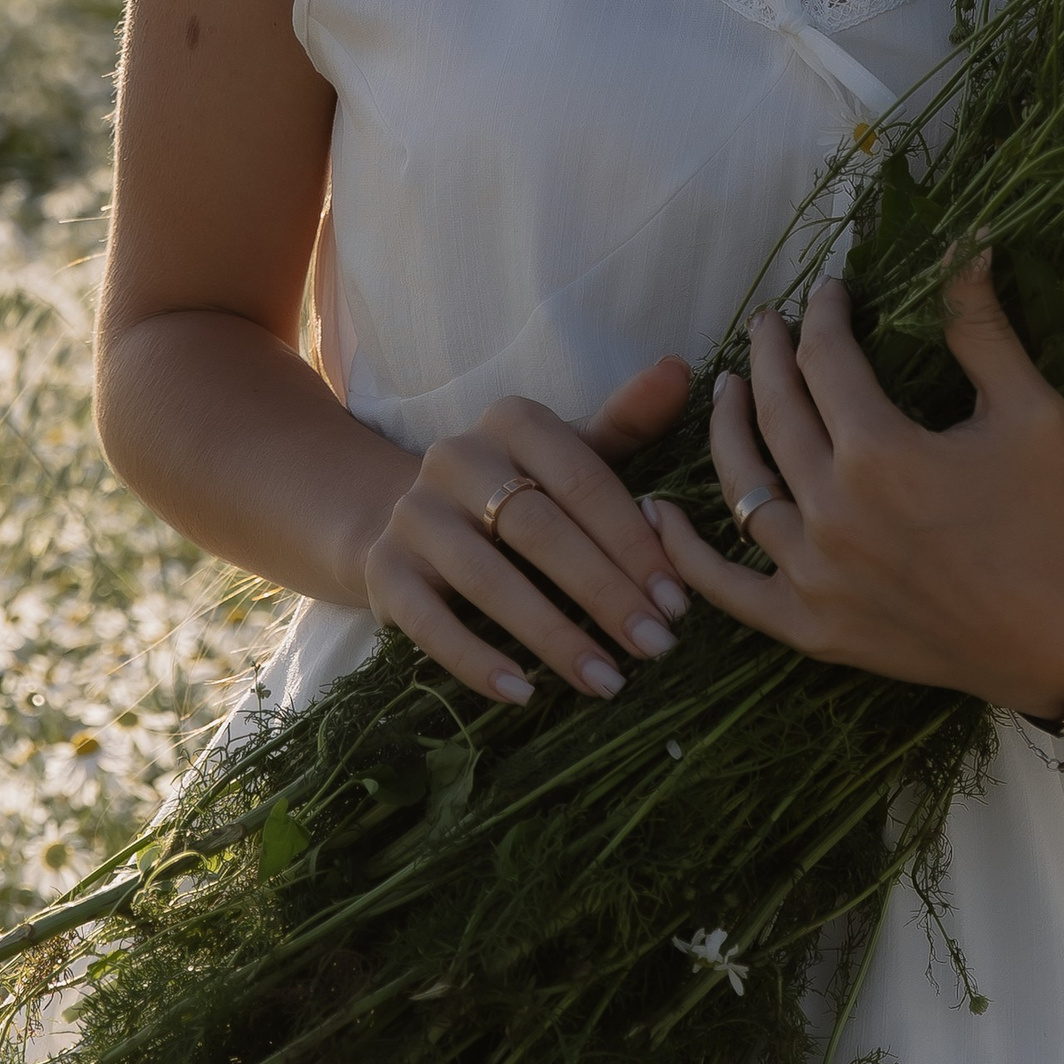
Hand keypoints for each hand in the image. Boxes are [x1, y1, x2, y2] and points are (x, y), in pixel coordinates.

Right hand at [365, 356, 694, 703]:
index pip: (585, 481)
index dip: (635, 544)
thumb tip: (681, 370)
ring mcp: (414, 514)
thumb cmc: (521, 488)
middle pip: (541, 531)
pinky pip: (429, 622)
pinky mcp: (382, 570)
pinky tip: (524, 693)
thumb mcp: (572, 452)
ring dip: (552, 637)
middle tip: (656, 647)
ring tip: (606, 681)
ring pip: (487, 579)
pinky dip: (476, 660)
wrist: (410, 519)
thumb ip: (627, 420)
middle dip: (605, 594)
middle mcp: (456, 457)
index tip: (678, 602)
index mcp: (513, 421)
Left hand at [647, 260, 1063, 714]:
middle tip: (767, 321)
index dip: (823, 315)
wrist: (1062, 638)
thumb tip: (970, 239)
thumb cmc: (1052, 516)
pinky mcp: (811, 628)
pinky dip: (687, 552)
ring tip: (727, 388)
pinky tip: (661, 512)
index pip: (825, 359)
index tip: (829, 292)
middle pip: (776, 412)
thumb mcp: (1029, 407)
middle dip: (769, 354)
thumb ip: (981, 325)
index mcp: (880, 451)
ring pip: (743, 487)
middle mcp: (832, 510)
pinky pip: (729, 589)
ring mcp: (814, 574)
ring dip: (727, 429)